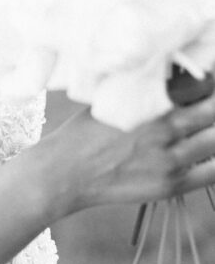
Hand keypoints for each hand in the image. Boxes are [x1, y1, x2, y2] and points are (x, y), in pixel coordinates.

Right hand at [39, 93, 214, 215]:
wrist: (64, 174)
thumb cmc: (84, 134)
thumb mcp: (113, 99)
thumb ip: (147, 91)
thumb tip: (179, 79)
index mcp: (150, 101)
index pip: (203, 84)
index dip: (210, 83)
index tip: (206, 85)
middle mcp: (164, 128)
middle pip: (213, 110)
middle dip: (213, 106)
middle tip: (208, 107)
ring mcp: (169, 159)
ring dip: (214, 132)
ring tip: (207, 130)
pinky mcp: (169, 184)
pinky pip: (212, 173)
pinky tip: (209, 155)